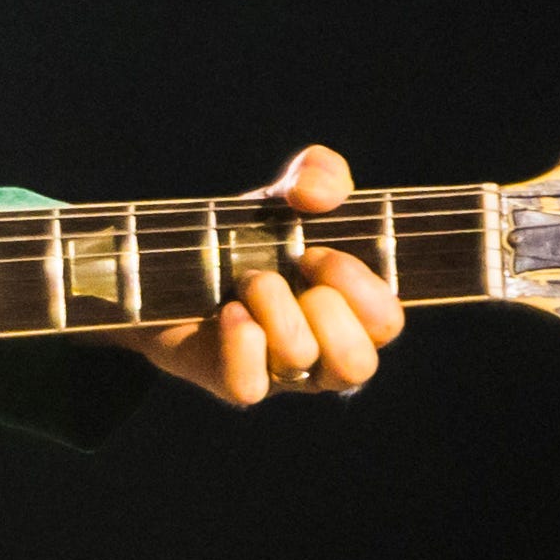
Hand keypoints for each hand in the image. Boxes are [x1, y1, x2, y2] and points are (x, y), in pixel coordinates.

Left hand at [112, 144, 407, 404]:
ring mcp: (280, 375)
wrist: (173, 264)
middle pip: (358, 363)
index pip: (387, 323)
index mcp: (353, 315)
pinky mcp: (233, 381)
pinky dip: (240, 340)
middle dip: (325, 304)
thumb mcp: (289, 194)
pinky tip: (229, 311)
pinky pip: (250, 385)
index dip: (359, 285)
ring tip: (249, 280)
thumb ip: (321, 173)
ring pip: (301, 359)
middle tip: (292, 267)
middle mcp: (324, 355)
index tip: (317, 249)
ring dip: (273, 303)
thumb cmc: (251, 237)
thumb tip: (318, 194)